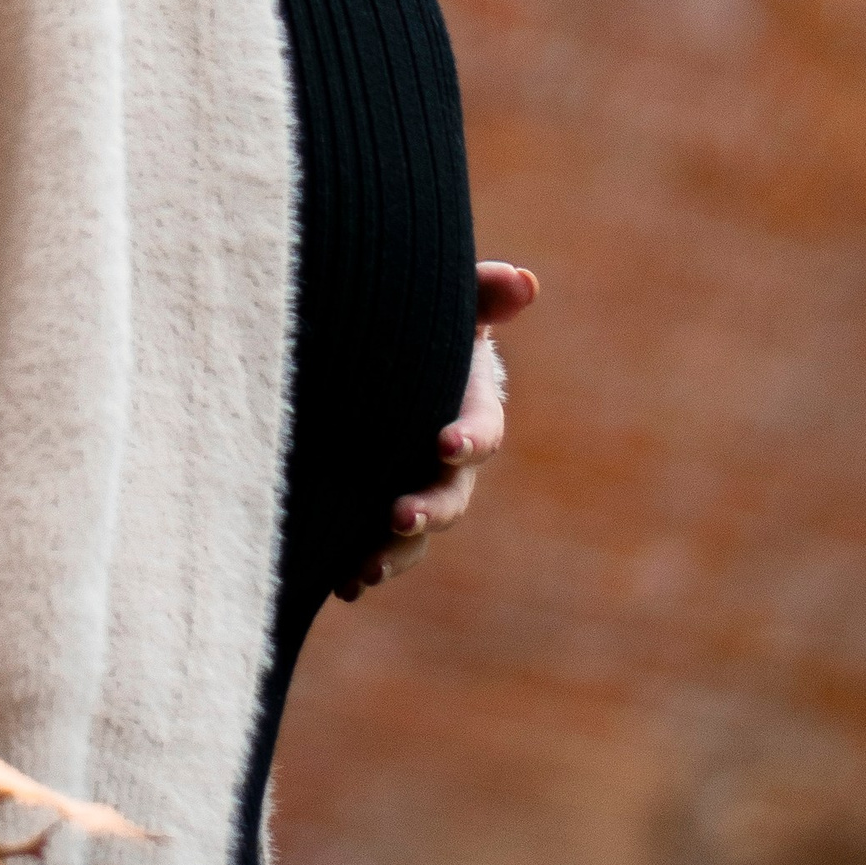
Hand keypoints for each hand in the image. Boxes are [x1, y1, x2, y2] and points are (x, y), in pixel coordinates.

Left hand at [339, 260, 539, 602]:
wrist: (373, 355)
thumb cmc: (420, 324)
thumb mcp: (450, 303)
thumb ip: (482, 294)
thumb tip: (524, 282)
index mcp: (470, 412)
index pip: (482, 431)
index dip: (469, 438)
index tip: (446, 442)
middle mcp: (446, 463)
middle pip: (451, 496)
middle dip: (429, 508)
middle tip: (399, 515)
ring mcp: (412, 489)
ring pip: (414, 536)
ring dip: (395, 555)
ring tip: (364, 570)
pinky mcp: (373, 511)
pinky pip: (374, 549)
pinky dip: (361, 567)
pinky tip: (341, 583)